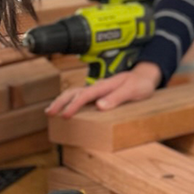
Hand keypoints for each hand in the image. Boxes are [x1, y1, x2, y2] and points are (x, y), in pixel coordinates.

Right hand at [46, 62, 161, 117]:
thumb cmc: (140, 84)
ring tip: (50, 112)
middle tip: (49, 113)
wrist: (144, 77)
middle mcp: (98, 87)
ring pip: (75, 93)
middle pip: (74, 92)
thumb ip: (117, 97)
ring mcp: (97, 90)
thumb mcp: (133, 91)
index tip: (65, 115)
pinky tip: (65, 110)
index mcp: (104, 86)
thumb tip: (100, 106)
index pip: (85, 95)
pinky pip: (81, 97)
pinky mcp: (98, 94)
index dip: (74, 105)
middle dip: (60, 102)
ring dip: (62, 101)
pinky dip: (70, 102)